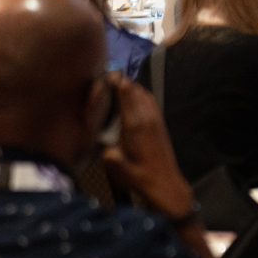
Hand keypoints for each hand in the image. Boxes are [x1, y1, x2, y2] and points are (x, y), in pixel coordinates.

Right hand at [101, 74, 193, 218]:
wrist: (164, 183)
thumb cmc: (136, 175)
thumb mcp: (111, 162)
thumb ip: (102, 144)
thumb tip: (93, 132)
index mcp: (134, 122)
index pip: (126, 92)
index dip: (116, 80)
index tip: (104, 74)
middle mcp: (147, 116)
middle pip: (136, 89)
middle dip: (122, 81)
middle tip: (107, 78)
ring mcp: (156, 118)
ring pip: (145, 93)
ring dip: (133, 87)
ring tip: (118, 85)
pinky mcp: (161, 123)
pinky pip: (151, 101)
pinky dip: (141, 95)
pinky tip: (133, 99)